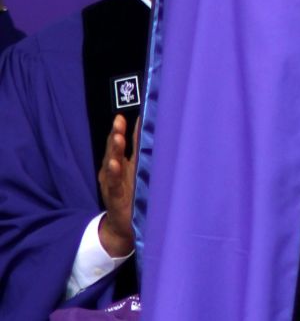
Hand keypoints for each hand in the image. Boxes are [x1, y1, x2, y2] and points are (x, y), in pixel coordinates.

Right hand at [97, 114, 138, 257]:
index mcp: (120, 162)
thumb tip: (148, 125)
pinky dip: (113, 173)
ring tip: (117, 137)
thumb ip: (140, 150)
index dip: (122, 127)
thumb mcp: (136, 170)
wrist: (123, 226)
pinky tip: (114, 164)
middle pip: (113, 148)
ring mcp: (112, 182)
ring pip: (112, 162)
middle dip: (116, 133)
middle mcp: (113, 169)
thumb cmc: (133, 193)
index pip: (120, 140)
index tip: (125, 112)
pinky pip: (113, 183)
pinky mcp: (114, 197)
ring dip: (114, 149)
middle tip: (119, 119)